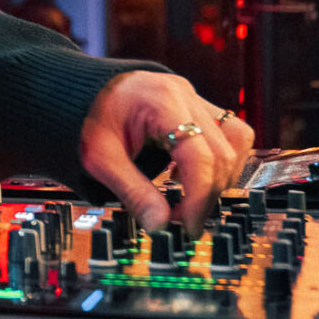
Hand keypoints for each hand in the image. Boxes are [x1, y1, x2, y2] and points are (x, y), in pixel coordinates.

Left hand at [77, 71, 254, 236]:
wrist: (81, 92)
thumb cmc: (87, 118)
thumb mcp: (101, 159)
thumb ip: (133, 192)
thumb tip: (161, 226)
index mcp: (161, 102)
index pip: (201, 156)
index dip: (200, 197)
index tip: (188, 226)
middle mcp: (185, 95)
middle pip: (224, 153)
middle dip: (209, 193)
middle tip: (183, 219)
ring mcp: (194, 98)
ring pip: (237, 140)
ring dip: (221, 176)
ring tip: (190, 198)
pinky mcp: (197, 107)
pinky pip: (228, 134)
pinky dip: (218, 161)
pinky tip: (190, 176)